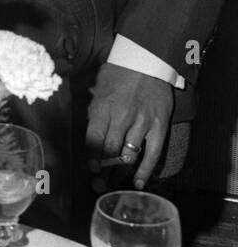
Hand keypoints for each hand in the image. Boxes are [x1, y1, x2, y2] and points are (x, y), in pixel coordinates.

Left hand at [85, 61, 175, 189]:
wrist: (146, 61)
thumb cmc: (117, 75)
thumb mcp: (98, 90)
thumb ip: (93, 113)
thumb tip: (89, 135)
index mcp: (102, 108)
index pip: (93, 140)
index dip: (91, 159)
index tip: (91, 170)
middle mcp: (121, 117)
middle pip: (110, 152)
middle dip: (103, 171)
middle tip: (100, 185)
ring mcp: (142, 123)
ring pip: (129, 155)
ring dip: (120, 173)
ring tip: (115, 185)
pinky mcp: (159, 126)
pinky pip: (152, 153)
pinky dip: (144, 170)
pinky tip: (138, 182)